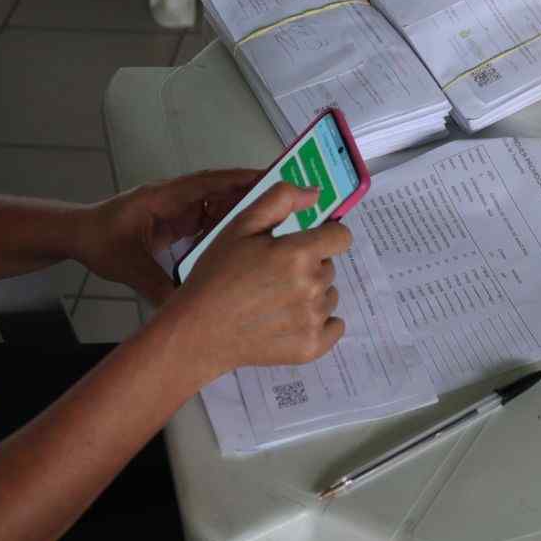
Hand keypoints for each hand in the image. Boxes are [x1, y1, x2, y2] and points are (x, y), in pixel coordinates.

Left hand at [74, 168, 261, 303]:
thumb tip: (185, 308)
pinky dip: (225, 229)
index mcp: (164, 197)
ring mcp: (177, 208)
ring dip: (241, 214)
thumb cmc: (100, 241)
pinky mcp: (177, 221)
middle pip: (220, 190)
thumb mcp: (128, 266)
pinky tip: (244, 245)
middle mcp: (175, 198)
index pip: (209, 183)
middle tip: (287, 204)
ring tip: (273, 227)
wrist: (78, 236)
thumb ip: (156, 285)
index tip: (273, 181)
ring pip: (217, 205)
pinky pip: (207, 220)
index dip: (241, 181)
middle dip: (252, 196)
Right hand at [172, 182, 350, 372]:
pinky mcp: (311, 347)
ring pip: (329, 296)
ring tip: (276, 300)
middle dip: (309, 266)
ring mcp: (313, 320)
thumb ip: (280, 200)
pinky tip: (290, 322)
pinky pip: (334, 327)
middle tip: (274, 275)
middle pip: (329, 267)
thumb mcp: (240, 226)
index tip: (304, 244)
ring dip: (312, 294)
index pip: (341, 237)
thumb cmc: (216, 274)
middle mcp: (312, 286)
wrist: (199, 330)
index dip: (325, 236)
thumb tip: (315, 192)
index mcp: (298, 253)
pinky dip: (319, 324)